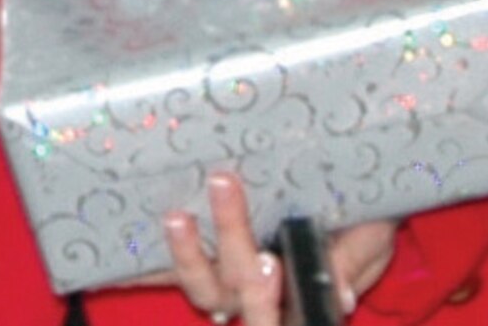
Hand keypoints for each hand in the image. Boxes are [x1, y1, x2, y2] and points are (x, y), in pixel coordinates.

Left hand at [163, 173, 395, 321]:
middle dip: (229, 235)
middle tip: (222, 181)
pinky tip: (120, 240)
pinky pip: (163, 268)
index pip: (273, 306)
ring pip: (200, 285)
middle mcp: (254, 294)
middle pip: (234, 286)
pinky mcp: (196, 256)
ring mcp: (223, 279)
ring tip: (177, 215)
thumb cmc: (359, 221)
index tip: (273, 261)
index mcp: (297, 293)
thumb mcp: (367, 237)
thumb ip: (353, 261)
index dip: (267, 295)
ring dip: (185, 253)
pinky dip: (142, 261)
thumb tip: (338, 295)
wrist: (347, 202)